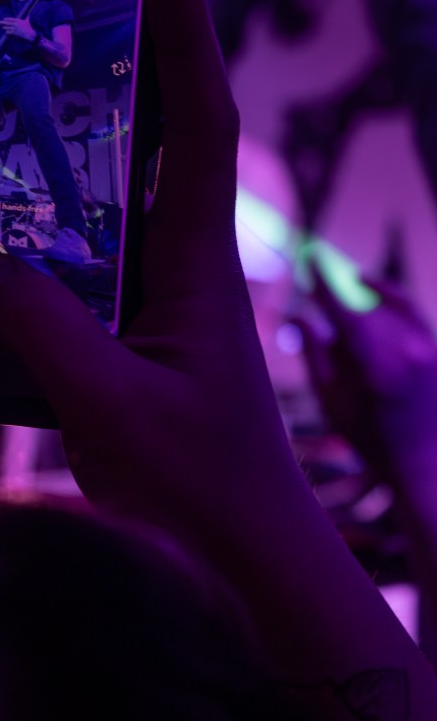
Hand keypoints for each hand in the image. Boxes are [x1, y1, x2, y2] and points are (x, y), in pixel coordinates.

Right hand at [0, 0, 294, 542]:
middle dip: (146, 62)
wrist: (241, 544)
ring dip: (99, 139)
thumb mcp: (110, 405)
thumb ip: (42, 330)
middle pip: (170, 137)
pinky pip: (99, 250)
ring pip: (131, 193)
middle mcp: (189, 260)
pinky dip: (65, 220)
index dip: (188, 38)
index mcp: (199, 260)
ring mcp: (168, 292)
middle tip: (93, 1)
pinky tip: (14, 222)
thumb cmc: (197, 484)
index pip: (200, 125)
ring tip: (40, 88)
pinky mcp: (143, 325)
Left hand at [0, 16, 36, 41]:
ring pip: (8, 27)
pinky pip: (9, 32)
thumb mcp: (28, 21)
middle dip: (3, 22)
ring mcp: (14, 28)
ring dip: (5, 27)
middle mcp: (15, 24)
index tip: (4, 19)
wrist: (29, 33)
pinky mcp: (15, 32)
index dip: (7, 19)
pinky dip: (7, 32)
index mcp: (18, 20)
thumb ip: (27, 18)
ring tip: (3, 27)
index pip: (11, 19)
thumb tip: (29, 15)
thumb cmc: (29, 27)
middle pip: (8, 23)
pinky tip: (6, 32)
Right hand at [296, 270, 436, 481]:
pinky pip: (408, 308)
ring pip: (386, 304)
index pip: (344, 310)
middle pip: (363, 305)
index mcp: (375, 366)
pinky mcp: (434, 346)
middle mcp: (405, 349)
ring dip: (361, 293)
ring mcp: (425, 346)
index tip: (309, 260)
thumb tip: (297, 315)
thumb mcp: (331, 400)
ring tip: (342, 287)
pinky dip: (388, 294)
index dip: (324, 283)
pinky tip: (370, 285)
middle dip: (338, 293)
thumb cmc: (370, 437)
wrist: (425, 461)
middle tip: (316, 282)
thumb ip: (314, 353)